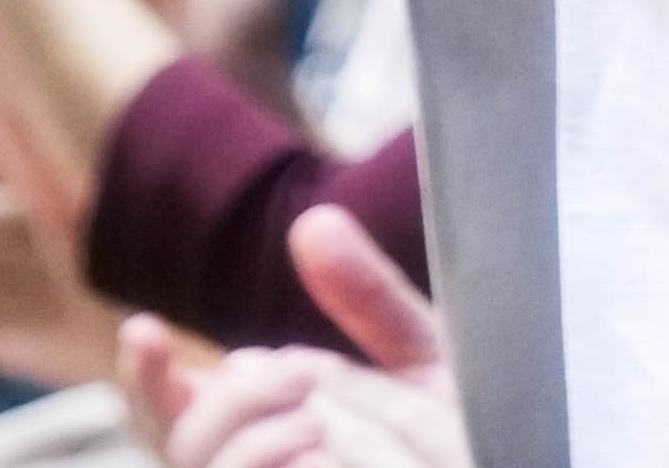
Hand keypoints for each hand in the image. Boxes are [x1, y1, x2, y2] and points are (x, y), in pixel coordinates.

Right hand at [144, 224, 463, 467]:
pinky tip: (318, 457)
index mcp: (277, 431)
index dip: (149, 377)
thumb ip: (368, 299)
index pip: (180, 413)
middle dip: (220, 407)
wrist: (522, 460)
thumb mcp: (426, 359)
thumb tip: (313, 224)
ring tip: (317, 422)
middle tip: (297, 375)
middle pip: (183, 451)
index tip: (145, 328)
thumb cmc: (475, 436)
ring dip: (247, 449)